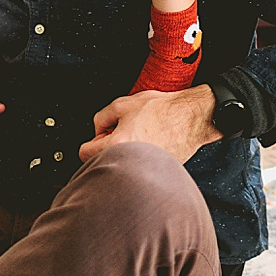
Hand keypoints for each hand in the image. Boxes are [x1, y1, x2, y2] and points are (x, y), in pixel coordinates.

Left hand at [78, 85, 218, 163]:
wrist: (191, 117)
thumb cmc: (161, 110)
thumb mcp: (121, 104)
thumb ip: (101, 118)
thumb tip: (98, 130)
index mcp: (117, 145)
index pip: (85, 153)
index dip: (92, 140)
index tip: (102, 135)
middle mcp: (131, 162)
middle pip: (105, 161)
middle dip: (108, 147)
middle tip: (122, 132)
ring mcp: (145, 168)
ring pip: (124, 164)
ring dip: (127, 152)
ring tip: (140, 135)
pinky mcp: (158, 171)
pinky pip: (141, 166)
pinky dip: (142, 157)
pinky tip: (152, 142)